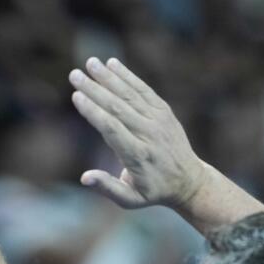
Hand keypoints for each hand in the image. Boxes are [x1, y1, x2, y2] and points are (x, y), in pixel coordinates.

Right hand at [68, 58, 206, 208]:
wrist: (188, 180)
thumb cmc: (152, 191)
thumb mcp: (130, 200)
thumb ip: (107, 187)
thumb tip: (84, 178)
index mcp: (138, 156)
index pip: (112, 129)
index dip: (93, 111)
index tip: (76, 96)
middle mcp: (149, 134)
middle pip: (117, 107)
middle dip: (94, 89)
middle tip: (74, 74)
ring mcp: (158, 120)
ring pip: (130, 94)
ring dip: (108, 77)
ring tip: (90, 62)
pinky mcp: (164, 111)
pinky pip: (143, 90)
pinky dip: (128, 76)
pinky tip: (112, 64)